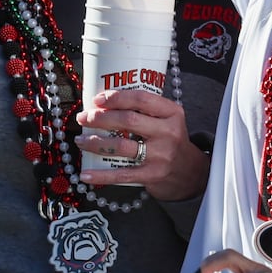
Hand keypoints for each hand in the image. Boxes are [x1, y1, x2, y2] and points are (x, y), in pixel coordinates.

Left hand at [76, 87, 206, 200]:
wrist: (192, 173)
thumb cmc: (172, 141)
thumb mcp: (169, 120)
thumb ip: (146, 110)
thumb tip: (103, 104)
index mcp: (171, 113)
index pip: (141, 99)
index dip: (116, 97)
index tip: (97, 99)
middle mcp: (168, 132)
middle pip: (127, 120)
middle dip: (99, 118)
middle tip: (83, 118)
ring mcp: (160, 155)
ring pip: (120, 146)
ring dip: (94, 142)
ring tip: (80, 141)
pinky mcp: (152, 175)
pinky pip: (121, 174)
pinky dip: (100, 175)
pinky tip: (85, 173)